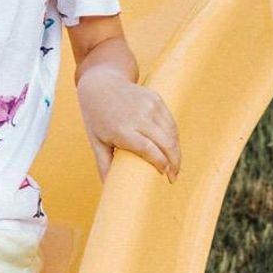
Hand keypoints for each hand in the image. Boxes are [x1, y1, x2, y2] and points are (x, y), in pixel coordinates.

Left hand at [77, 69, 180, 184]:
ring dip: (176, 150)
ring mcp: (150, 106)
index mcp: (123, 130)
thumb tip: (108, 188)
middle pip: (166, 143)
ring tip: (175, 165)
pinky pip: (170, 121)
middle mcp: (139, 117)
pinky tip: (173, 148)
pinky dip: (174, 136)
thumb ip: (103, 165)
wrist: (101, 84)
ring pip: (171, 133)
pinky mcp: (156, 99)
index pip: (149, 150)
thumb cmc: (96, 117)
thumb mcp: (96, 141)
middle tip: (174, 177)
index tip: (165, 176)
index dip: (161, 163)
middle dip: (174, 162)